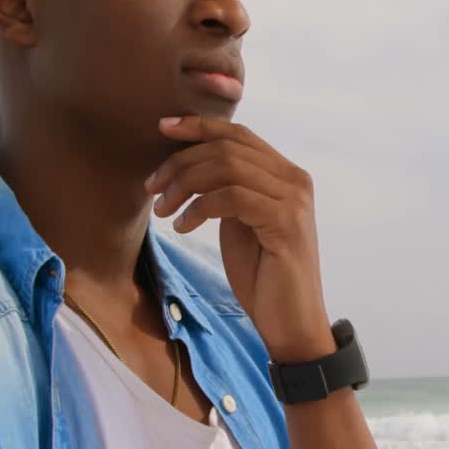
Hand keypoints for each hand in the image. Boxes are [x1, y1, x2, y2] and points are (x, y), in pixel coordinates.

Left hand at [146, 115, 334, 362]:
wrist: (291, 322)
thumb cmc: (263, 276)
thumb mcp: (241, 222)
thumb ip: (229, 190)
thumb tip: (193, 163)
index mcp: (287, 175)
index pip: (239, 133)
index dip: (199, 125)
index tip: (162, 128)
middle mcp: (295, 180)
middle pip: (228, 146)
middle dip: (181, 161)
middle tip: (152, 187)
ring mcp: (293, 200)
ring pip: (227, 167)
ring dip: (185, 184)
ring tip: (163, 211)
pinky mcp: (285, 223)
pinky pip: (231, 197)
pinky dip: (199, 208)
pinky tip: (183, 227)